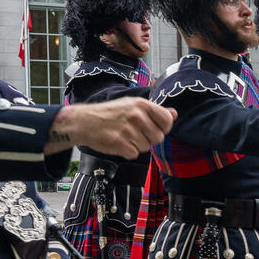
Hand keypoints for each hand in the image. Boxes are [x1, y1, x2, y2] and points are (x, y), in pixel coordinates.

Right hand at [46, 98, 175, 159]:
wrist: (85, 122)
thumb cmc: (110, 114)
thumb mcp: (133, 105)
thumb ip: (155, 111)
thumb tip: (174, 114)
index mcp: (142, 105)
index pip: (167, 120)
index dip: (163, 128)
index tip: (155, 128)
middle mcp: (137, 116)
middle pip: (158, 137)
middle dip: (149, 139)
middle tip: (134, 133)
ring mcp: (128, 130)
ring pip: (146, 147)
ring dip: (137, 145)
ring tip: (124, 136)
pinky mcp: (120, 143)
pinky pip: (134, 154)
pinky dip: (128, 152)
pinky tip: (119, 142)